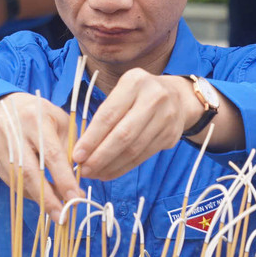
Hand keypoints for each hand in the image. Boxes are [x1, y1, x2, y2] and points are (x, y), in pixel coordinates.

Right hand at [0, 92, 80, 216]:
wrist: (1, 107)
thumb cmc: (39, 114)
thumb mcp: (60, 121)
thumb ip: (70, 147)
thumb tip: (77, 180)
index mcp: (36, 120)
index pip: (51, 154)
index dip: (64, 179)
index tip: (76, 198)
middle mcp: (14, 133)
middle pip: (30, 172)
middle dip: (48, 198)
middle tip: (62, 216)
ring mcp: (0, 148)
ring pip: (19, 181)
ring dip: (39, 199)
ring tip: (56, 212)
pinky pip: (12, 183)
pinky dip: (29, 193)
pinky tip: (42, 198)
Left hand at [71, 69, 203, 180]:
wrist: (178, 97)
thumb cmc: (138, 95)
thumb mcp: (122, 92)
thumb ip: (104, 115)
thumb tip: (82, 148)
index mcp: (134, 82)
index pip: (109, 115)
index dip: (92, 138)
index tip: (77, 155)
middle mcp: (154, 98)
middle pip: (123, 135)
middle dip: (100, 156)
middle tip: (84, 170)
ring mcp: (166, 118)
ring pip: (134, 150)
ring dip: (110, 165)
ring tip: (94, 173)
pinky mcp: (172, 135)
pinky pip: (143, 156)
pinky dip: (123, 167)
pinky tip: (109, 172)